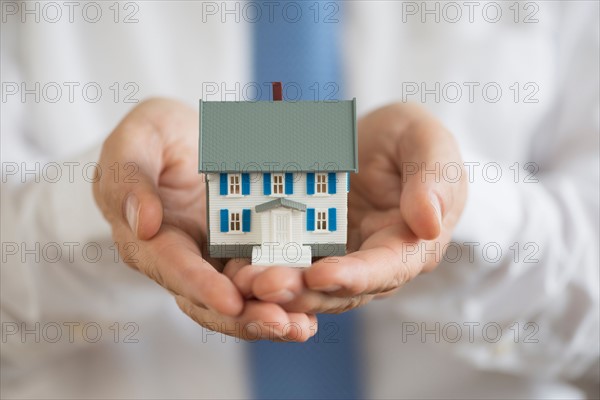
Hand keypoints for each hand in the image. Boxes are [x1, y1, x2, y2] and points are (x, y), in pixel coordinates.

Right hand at [93, 98, 315, 340]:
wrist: (186, 135)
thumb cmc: (153, 137)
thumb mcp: (135, 142)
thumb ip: (130, 178)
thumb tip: (141, 223)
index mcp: (149, 239)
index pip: (173, 269)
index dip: (200, 287)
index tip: (230, 302)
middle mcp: (182, 260)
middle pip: (210, 300)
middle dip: (245, 316)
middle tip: (282, 324)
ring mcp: (215, 260)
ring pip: (240, 299)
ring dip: (270, 316)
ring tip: (303, 326)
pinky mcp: (242, 252)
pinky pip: (262, 278)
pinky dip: (285, 294)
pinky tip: (312, 306)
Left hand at [229, 103, 467, 312]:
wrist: (377, 138)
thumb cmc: (409, 138)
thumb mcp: (427, 142)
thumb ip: (433, 180)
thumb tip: (430, 224)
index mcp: (412, 244)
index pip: (387, 269)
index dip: (355, 276)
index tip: (320, 275)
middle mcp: (377, 262)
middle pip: (343, 288)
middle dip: (304, 291)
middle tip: (265, 286)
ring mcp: (344, 259)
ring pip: (313, 285)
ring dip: (281, 288)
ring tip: (246, 282)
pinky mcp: (316, 248)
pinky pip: (293, 263)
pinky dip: (269, 267)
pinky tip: (240, 267)